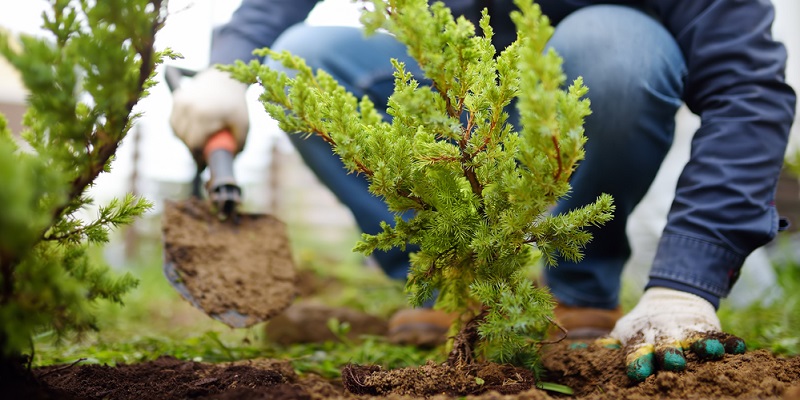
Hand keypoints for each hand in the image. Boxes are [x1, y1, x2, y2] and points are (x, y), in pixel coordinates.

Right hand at [169, 68, 248, 156]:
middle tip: (203, 154)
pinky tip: (192, 129)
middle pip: (184, 139)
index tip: (204, 164)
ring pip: (176, 132)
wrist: (226, 78)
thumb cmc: (236, 104)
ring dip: (185, 139)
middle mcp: (189, 107)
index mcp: (204, 115)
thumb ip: (238, 145)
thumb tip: (229, 161)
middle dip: (193, 150)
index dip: (198, 157)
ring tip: (199, 140)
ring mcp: (180, 102)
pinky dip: (180, 129)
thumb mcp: (243, 125)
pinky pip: (174, 122)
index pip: (194, 144)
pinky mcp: (177, 98)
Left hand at [603, 287, 745, 381]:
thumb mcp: (624, 331)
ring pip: (695, 341)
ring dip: (701, 347)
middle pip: (666, 347)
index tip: (637, 371)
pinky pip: (721, 336)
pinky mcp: (708, 329)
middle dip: (669, 355)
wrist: (670, 298)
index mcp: (642, 340)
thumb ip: (607, 345)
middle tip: (673, 362)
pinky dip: (729, 342)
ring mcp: (688, 332)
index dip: (637, 361)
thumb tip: (576, 350)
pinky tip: (739, 347)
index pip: (637, 352)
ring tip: (709, 352)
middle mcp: (665, 337)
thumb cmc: (643, 326)